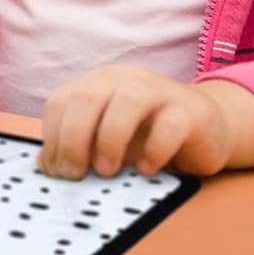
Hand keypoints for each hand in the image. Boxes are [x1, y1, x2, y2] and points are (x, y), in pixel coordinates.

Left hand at [38, 65, 239, 180]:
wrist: (208, 126)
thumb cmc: (149, 135)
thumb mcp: (107, 141)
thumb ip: (77, 148)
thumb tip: (45, 165)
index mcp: (99, 83)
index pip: (61, 100)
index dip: (53, 136)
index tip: (59, 172)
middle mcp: (125, 80)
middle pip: (88, 95)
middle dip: (74, 138)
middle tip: (76, 174)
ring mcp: (159, 92)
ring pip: (128, 100)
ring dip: (110, 137)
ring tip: (107, 170)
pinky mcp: (190, 112)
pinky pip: (171, 123)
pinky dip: (155, 148)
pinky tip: (148, 170)